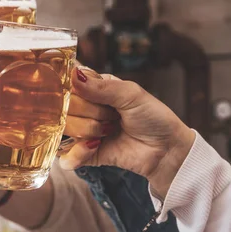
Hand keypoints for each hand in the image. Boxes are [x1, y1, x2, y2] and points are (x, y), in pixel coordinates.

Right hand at [59, 67, 195, 197]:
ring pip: (63, 128)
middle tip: (111, 115)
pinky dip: (78, 152)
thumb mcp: (131, 94)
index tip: (88, 93)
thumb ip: (100, 86)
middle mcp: (83, 109)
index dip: (73, 88)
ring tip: (109, 130)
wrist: (166, 150)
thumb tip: (73, 75)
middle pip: (63, 106)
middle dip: (89, 111)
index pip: (67, 84)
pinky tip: (95, 146)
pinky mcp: (84, 155)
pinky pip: (65, 156)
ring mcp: (82, 132)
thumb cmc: (153, 117)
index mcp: (92, 89)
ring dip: (88, 129)